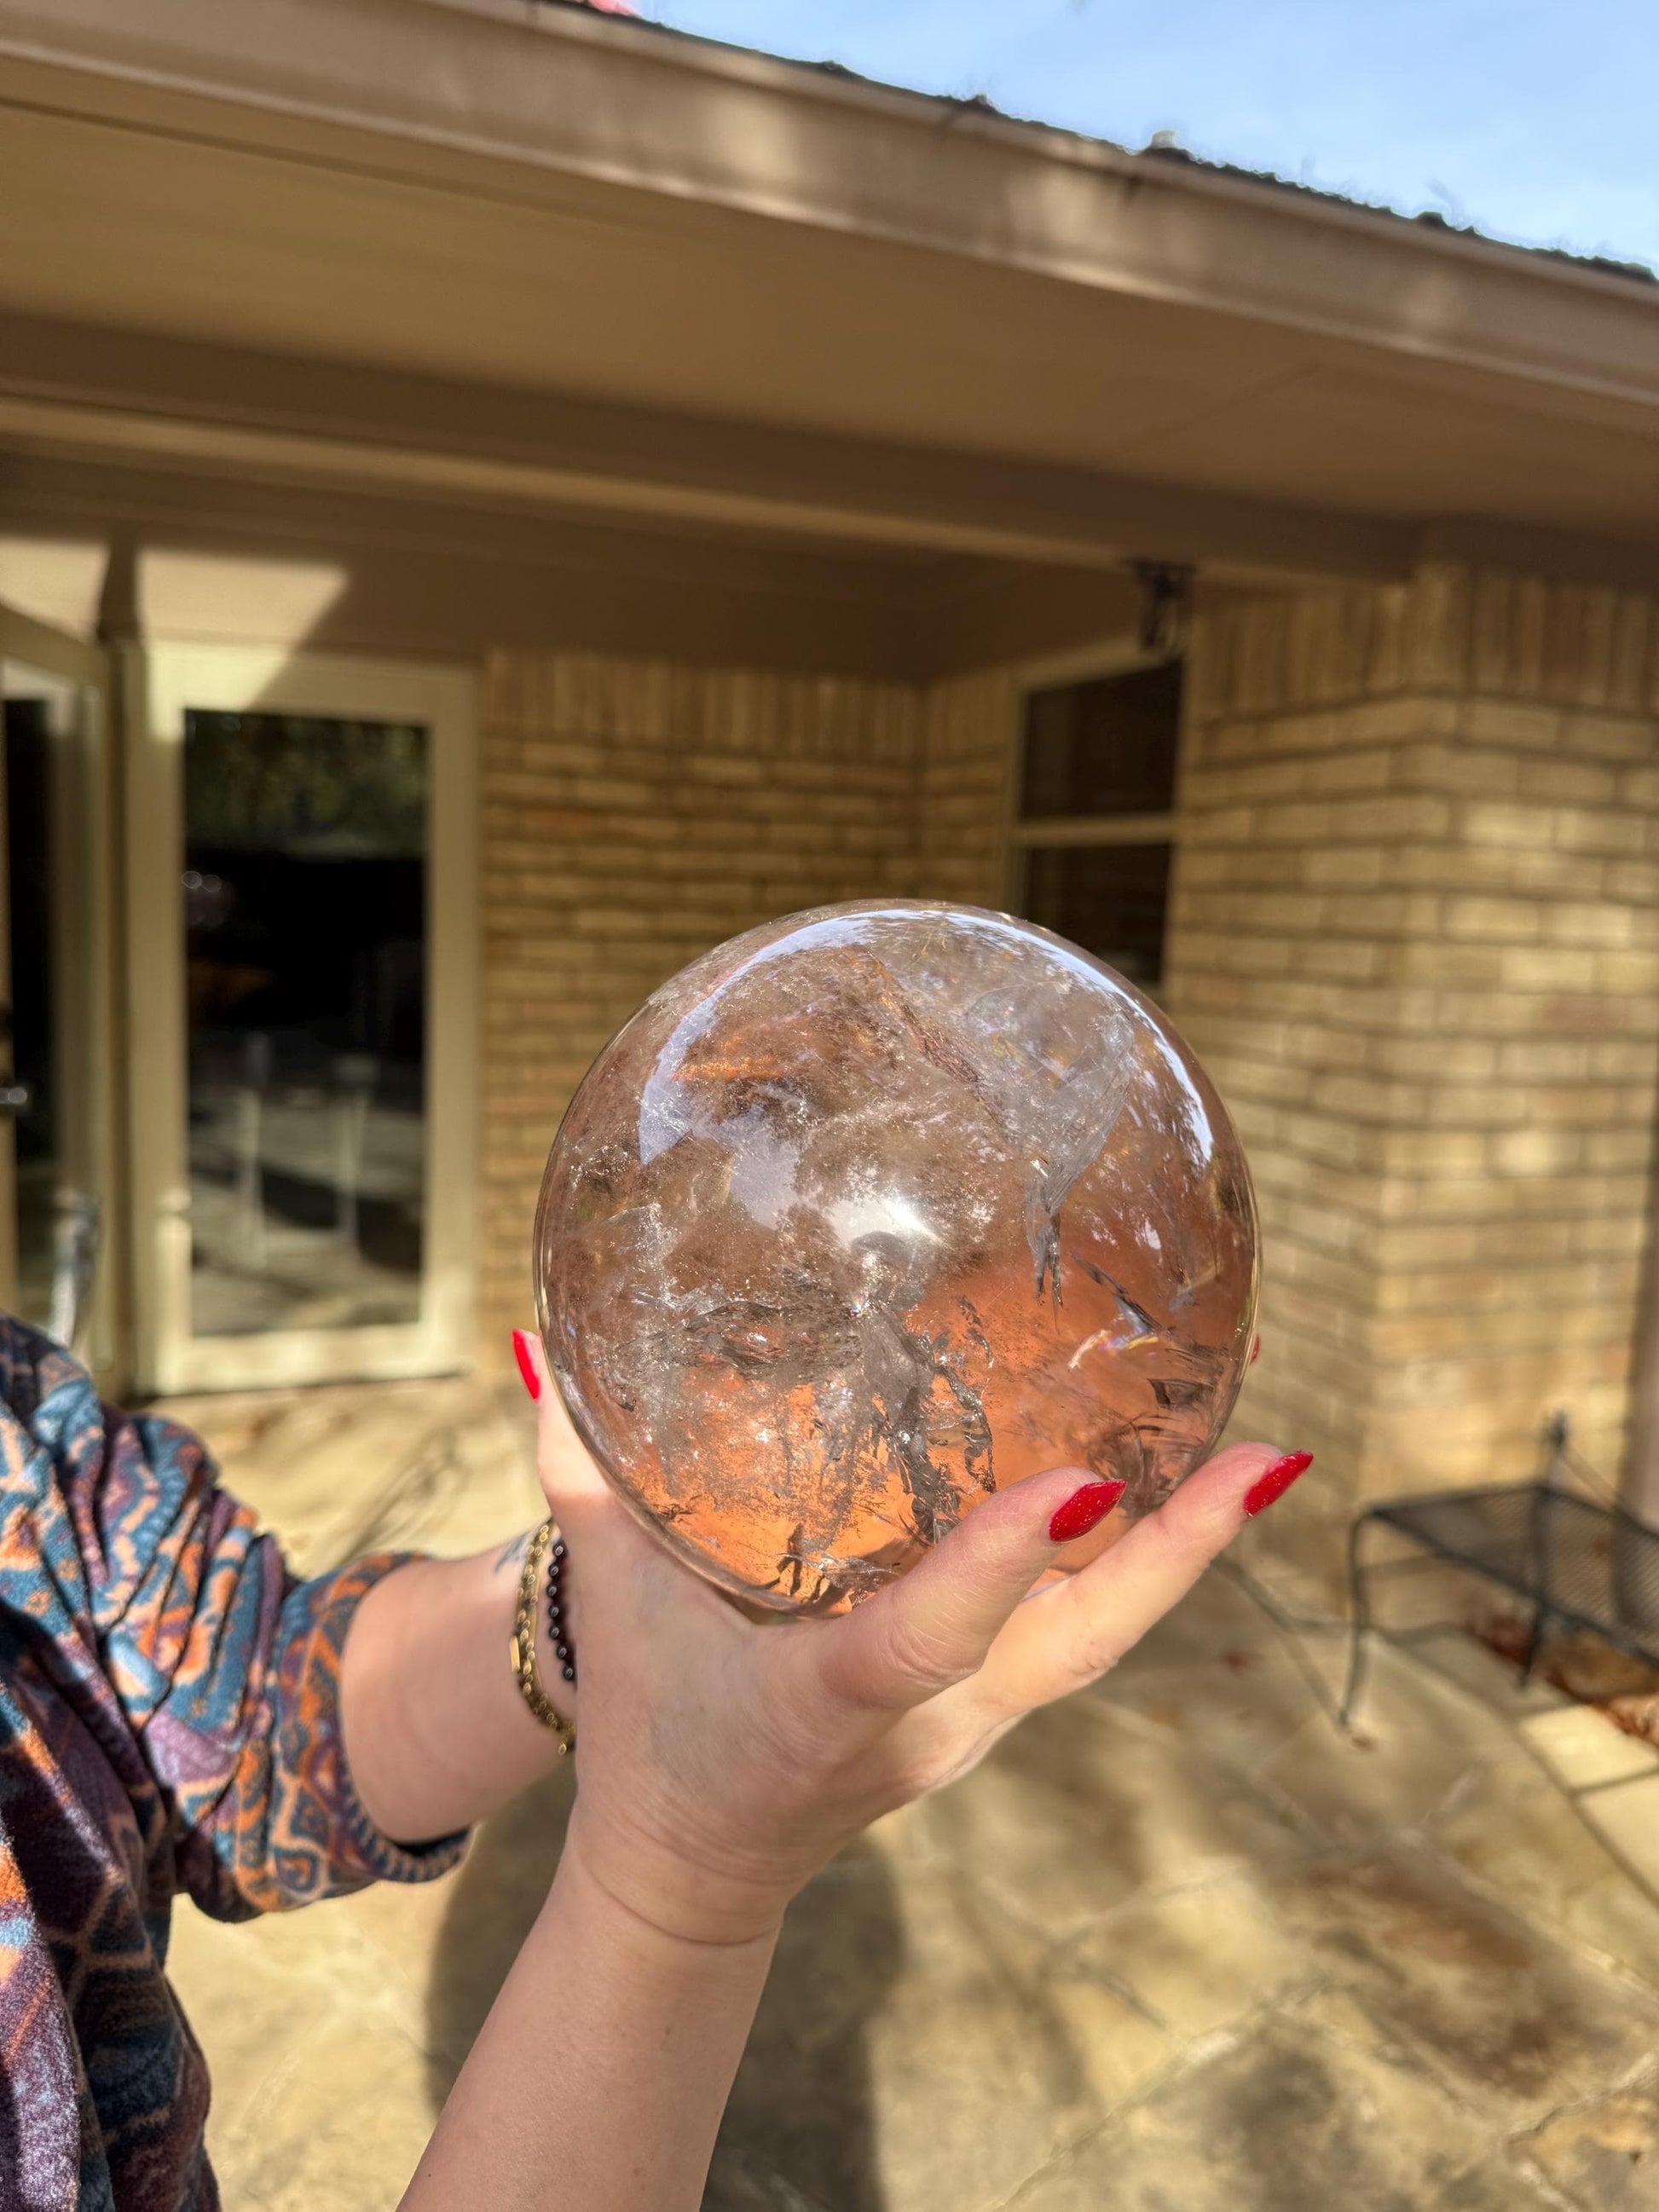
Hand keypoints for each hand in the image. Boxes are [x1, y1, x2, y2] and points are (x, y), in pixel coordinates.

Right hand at [520, 1332, 1307, 1947]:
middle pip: (1081, 1642)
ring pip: (1105, 1640)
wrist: (693, 1877)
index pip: (937, 1632)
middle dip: (1178, 1553)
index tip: (1087, 1483)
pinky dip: (1143, 1566)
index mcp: (835, 1698)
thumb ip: (579, 1471)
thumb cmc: (653, 1730)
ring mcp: (976, 1725)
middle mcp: (931, 1719)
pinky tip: (1183, 1486)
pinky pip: (1084, 1635)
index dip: (1006, 1561)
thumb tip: (538, 1338)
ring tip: (1265, 1453)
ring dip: (1187, 1552)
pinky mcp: (991, 1713)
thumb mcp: (613, 1603)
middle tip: (1269, 1457)